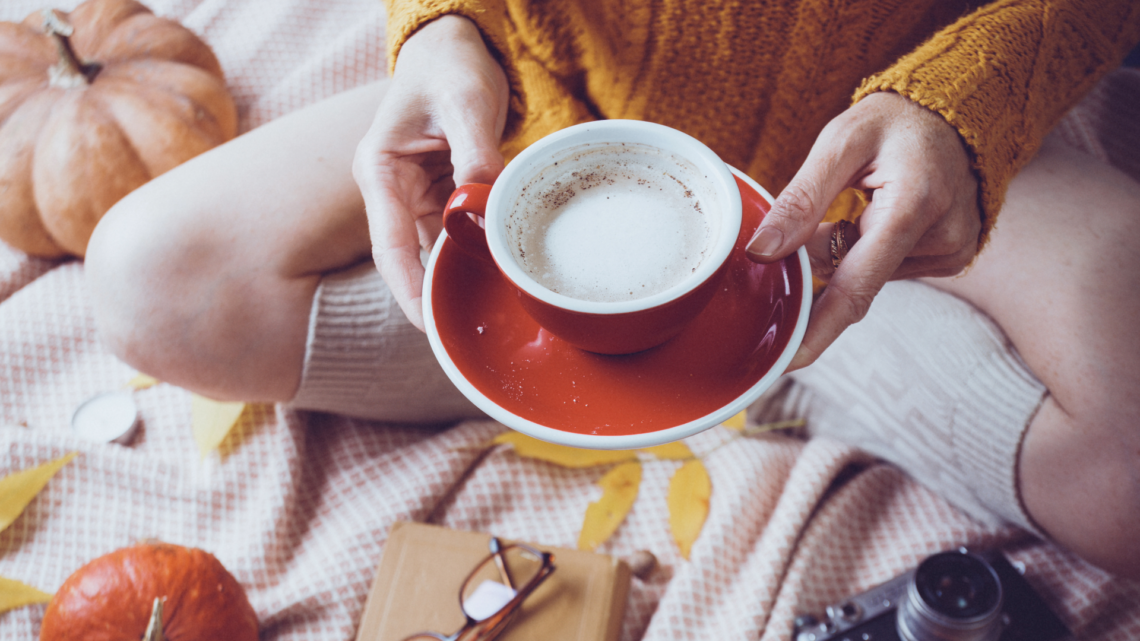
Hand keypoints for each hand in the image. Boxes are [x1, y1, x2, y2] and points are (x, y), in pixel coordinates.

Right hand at [353, 15, 509, 329]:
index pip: (390, 245)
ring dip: (463, 271)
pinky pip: (458, 232)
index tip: (427, 324)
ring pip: (438, 249)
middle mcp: (392, 190)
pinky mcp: (442, 195)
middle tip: (471, 327)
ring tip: (493, 304)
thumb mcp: (465, 102)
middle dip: (438, 291)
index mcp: (379, 170)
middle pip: (413, 256)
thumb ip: (475, 152)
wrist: (454, 50)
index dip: (407, 288)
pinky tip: (500, 269)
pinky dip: (477, 248)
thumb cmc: (449, 68)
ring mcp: (416, 196)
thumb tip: (484, 204)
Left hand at [746, 92, 980, 369]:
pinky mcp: (951, 257)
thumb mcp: (841, 142)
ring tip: (866, 200)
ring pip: (867, 274)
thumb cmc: (896, 121)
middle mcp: (941, 238)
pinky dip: (870, 248)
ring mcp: (950, 252)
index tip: (789, 362)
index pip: (857, 285)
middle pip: (853, 279)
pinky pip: (887, 267)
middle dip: (823, 256)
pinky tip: (882, 213)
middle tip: (824, 211)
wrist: (958, 110)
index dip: (819, 328)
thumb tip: (761, 251)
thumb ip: (800, 198)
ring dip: (847, 248)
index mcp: (914, 206)